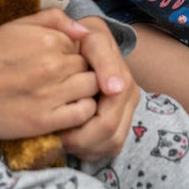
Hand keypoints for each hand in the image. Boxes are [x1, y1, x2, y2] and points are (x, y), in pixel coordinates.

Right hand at [0, 10, 98, 139]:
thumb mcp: (18, 25)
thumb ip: (54, 19)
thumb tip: (84, 30)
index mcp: (49, 40)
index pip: (83, 45)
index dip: (75, 53)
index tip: (61, 61)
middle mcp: (53, 65)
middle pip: (89, 66)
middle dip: (81, 71)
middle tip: (63, 78)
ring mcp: (51, 94)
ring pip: (93, 88)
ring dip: (85, 90)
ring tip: (68, 93)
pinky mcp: (46, 120)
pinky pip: (84, 112)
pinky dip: (83, 110)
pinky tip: (69, 108)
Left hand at [58, 17, 140, 161]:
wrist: (90, 40)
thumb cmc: (86, 40)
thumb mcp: (93, 41)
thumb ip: (103, 60)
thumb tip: (113, 90)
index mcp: (125, 84)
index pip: (107, 122)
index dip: (83, 131)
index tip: (60, 127)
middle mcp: (130, 100)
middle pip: (110, 138)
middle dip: (81, 142)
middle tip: (57, 135)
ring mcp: (127, 112)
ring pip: (111, 146)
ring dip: (86, 147)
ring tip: (64, 136)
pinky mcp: (121, 121)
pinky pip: (109, 148)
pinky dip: (90, 149)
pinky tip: (74, 138)